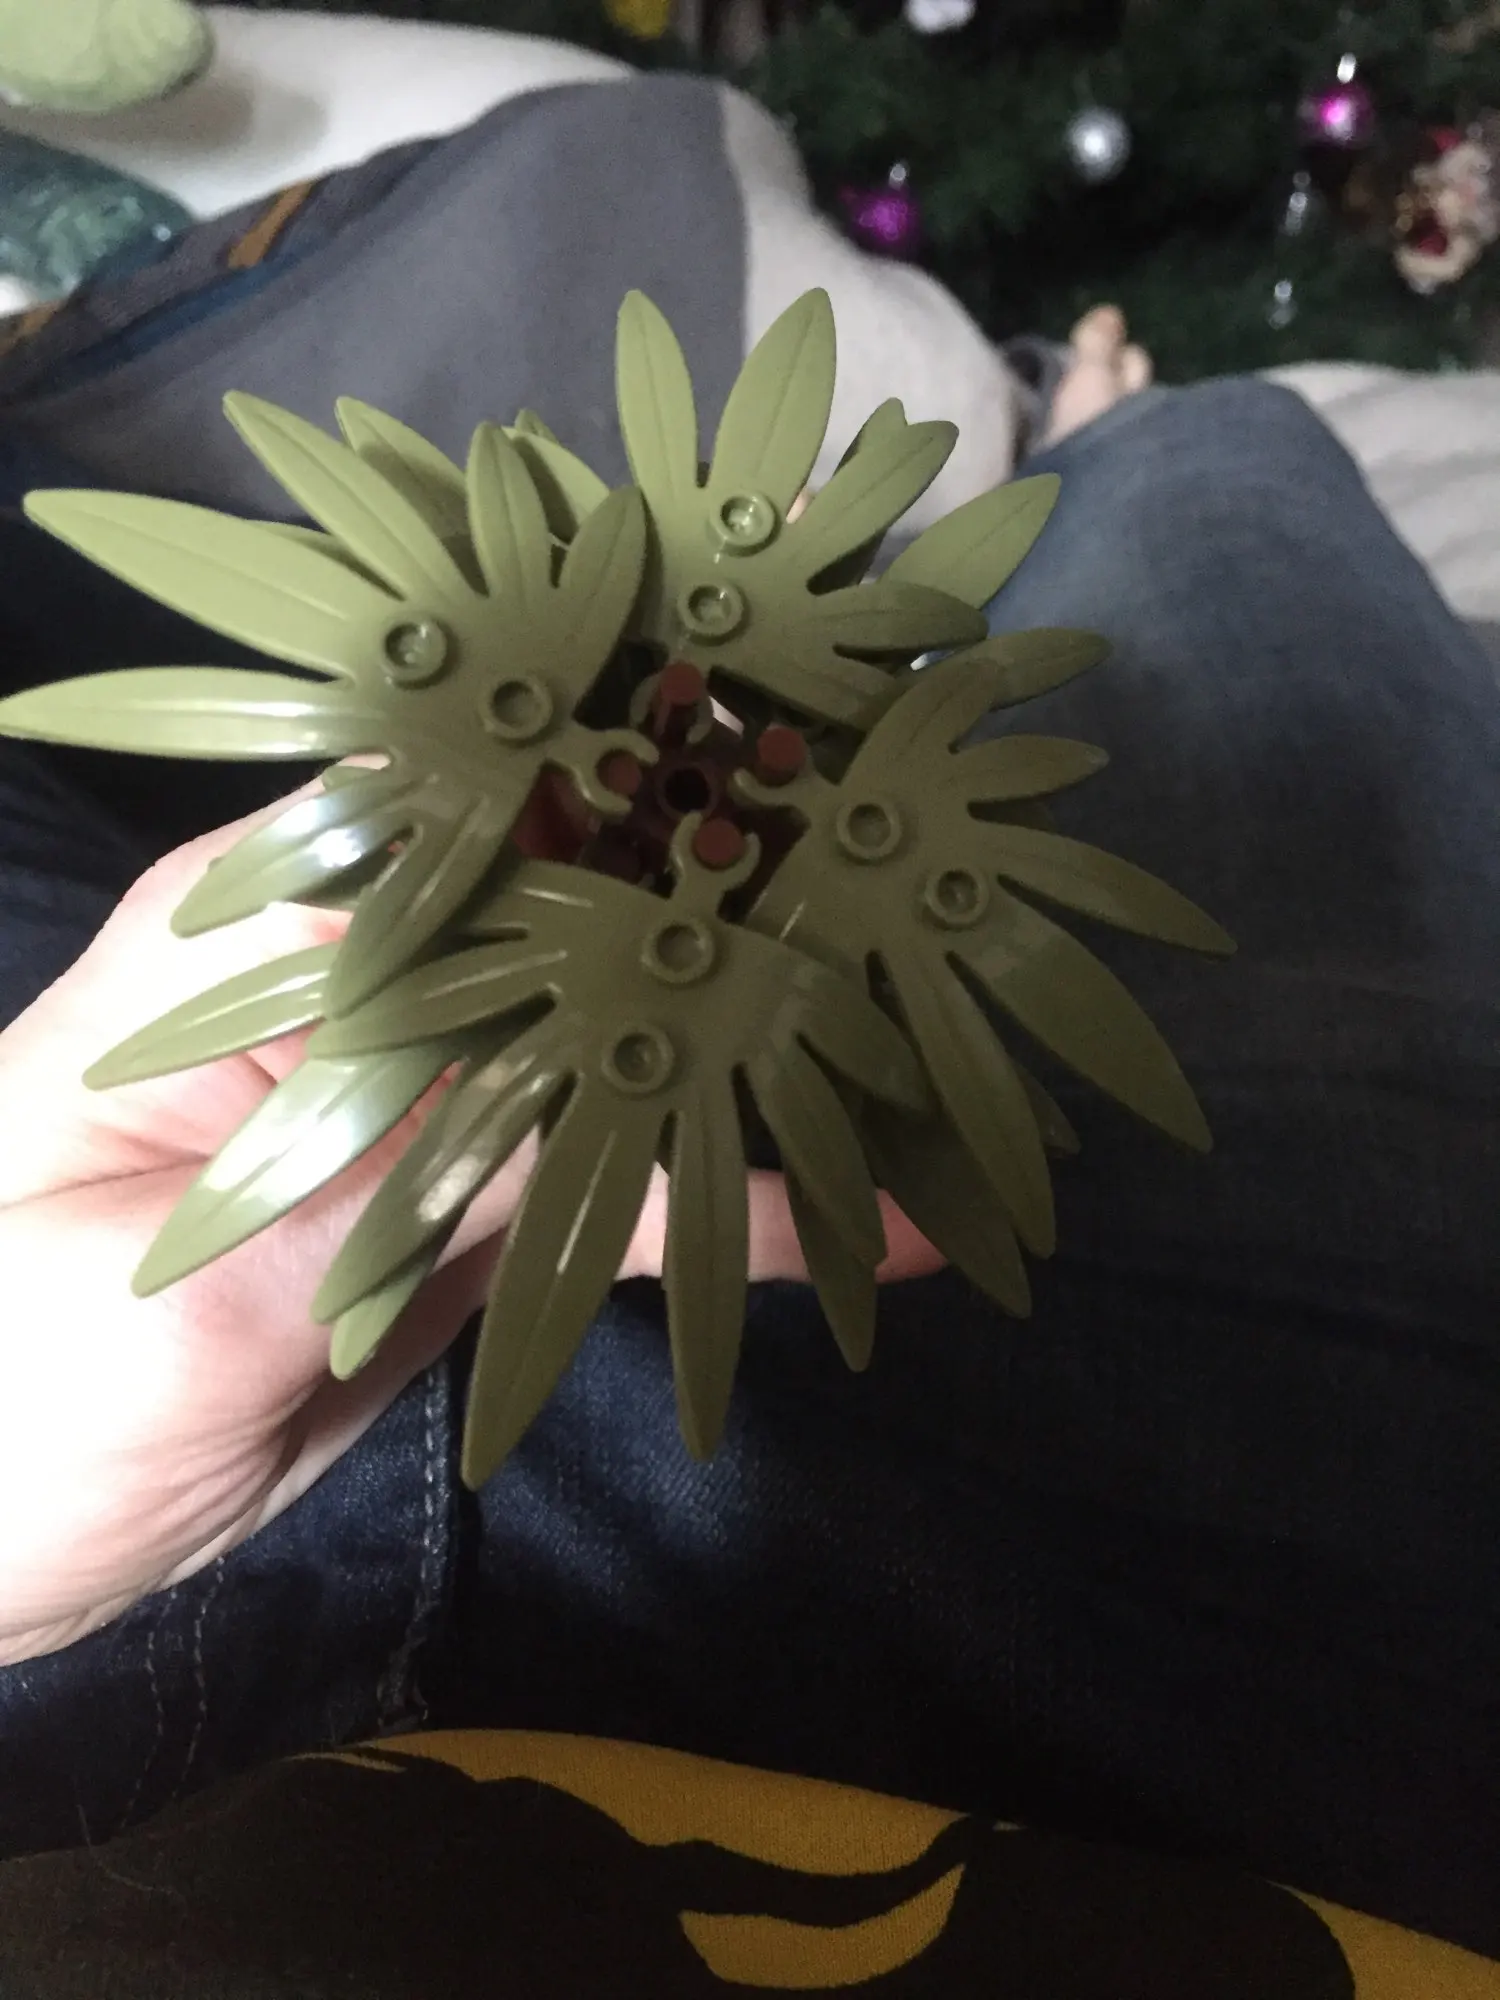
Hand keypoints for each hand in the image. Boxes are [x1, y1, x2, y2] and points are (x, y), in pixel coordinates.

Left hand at [0, 777, 941, 1665]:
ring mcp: (423, 1097)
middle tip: (918, 919)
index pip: (445, 815)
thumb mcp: (169, 1309)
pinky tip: (865, 1232)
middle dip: (725, 921)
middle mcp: (352, 986)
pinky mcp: (465, 1208)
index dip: (606, 787)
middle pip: (565, 921)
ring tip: (933, 1079)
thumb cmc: (0, 1402)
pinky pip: (615, 1193)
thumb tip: (571, 1099)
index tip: (768, 783)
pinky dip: (728, 1212)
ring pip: (614, 1053)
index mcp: (246, 937)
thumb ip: (375, 1197)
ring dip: (759, 1073)